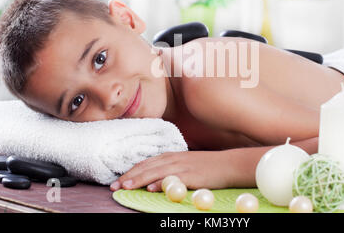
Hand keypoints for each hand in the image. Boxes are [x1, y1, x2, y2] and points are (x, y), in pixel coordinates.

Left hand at [109, 150, 238, 191]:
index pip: (146, 163)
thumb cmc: (208, 166)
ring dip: (139, 179)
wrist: (229, 164)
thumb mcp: (186, 164)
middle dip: (129, 176)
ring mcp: (182, 166)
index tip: (119, 181)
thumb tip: (154, 180)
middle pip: (147, 167)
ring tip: (126, 186)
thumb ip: (171, 169)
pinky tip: (152, 188)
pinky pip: (173, 179)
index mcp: (171, 156)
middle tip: (114, 186)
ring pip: (156, 172)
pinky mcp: (192, 175)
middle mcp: (174, 158)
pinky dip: (161, 183)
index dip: (131, 171)